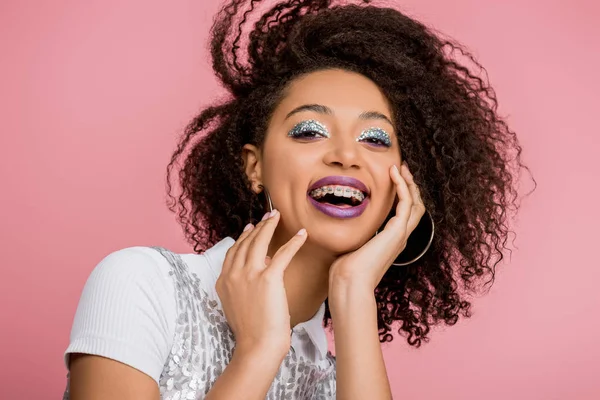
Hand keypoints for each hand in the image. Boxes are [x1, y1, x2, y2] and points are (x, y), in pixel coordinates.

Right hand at [216, 210, 307, 357]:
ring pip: (260, 242)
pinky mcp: (268, 277)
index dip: (243, 237)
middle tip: (268, 216)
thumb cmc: (252, 331)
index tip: (250, 227)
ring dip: (270, 226)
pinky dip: (294, 242)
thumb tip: (264, 265)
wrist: (257, 345)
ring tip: (278, 216)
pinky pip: (283, 253)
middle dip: (258, 226)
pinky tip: (303, 234)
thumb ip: (245, 284)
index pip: (233, 252)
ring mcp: (249, 274)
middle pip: (246, 242)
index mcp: (224, 282)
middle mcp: (233, 274)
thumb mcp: (238, 304)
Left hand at [329, 162, 425, 291]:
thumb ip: (352, 235)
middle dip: (410, 186)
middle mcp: (399, 238)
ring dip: (409, 183)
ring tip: (400, 167)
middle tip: (401, 168)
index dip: (401, 195)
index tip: (392, 179)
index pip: (404, 214)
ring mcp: (400, 235)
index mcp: (390, 241)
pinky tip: (394, 173)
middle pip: (415, 207)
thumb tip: (339, 225)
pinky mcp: (397, 231)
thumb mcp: (350, 247)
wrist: (350, 283)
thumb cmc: (345, 271)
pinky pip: (406, 203)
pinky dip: (402, 186)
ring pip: (415, 203)